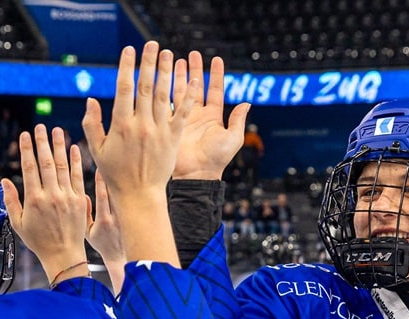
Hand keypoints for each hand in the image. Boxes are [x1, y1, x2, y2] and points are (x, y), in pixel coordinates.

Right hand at [0, 124, 89, 283]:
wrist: (64, 255)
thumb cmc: (40, 242)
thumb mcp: (19, 224)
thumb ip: (11, 201)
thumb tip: (4, 181)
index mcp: (34, 200)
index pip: (30, 167)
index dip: (27, 149)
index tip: (25, 136)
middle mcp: (51, 196)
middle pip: (46, 162)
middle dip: (42, 142)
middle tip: (40, 127)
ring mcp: (67, 197)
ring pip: (62, 166)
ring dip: (59, 146)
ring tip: (57, 131)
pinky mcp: (79, 200)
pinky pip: (77, 176)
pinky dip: (76, 161)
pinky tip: (73, 148)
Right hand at [80, 41, 197, 262]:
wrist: (139, 195)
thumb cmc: (115, 174)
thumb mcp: (97, 150)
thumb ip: (93, 124)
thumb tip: (91, 100)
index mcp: (121, 125)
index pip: (123, 88)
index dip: (126, 67)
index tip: (129, 50)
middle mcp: (141, 124)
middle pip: (146, 86)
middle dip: (148, 62)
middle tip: (152, 44)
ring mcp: (158, 131)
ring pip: (164, 95)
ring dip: (166, 72)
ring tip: (168, 54)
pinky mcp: (172, 139)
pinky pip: (181, 113)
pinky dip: (187, 97)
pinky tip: (191, 81)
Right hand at [85, 169, 126, 290]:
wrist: (121, 258)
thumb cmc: (102, 245)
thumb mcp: (88, 232)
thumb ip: (85, 214)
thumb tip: (83, 195)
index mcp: (105, 221)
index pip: (103, 197)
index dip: (102, 181)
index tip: (101, 167)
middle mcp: (119, 218)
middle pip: (118, 192)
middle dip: (117, 175)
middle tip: (116, 158)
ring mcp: (129, 218)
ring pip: (129, 194)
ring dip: (128, 179)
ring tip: (128, 164)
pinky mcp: (137, 218)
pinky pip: (137, 200)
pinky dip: (136, 188)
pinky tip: (136, 175)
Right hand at [173, 53, 249, 180]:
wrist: (195, 175)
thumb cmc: (216, 159)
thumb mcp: (232, 139)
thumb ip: (238, 120)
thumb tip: (247, 103)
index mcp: (213, 117)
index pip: (215, 90)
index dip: (216, 74)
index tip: (215, 59)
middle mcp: (198, 115)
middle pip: (196, 87)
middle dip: (194, 70)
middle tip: (191, 54)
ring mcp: (183, 119)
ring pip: (181, 92)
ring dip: (178, 76)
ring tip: (175, 60)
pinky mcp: (171, 124)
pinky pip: (168, 105)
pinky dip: (164, 91)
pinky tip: (162, 78)